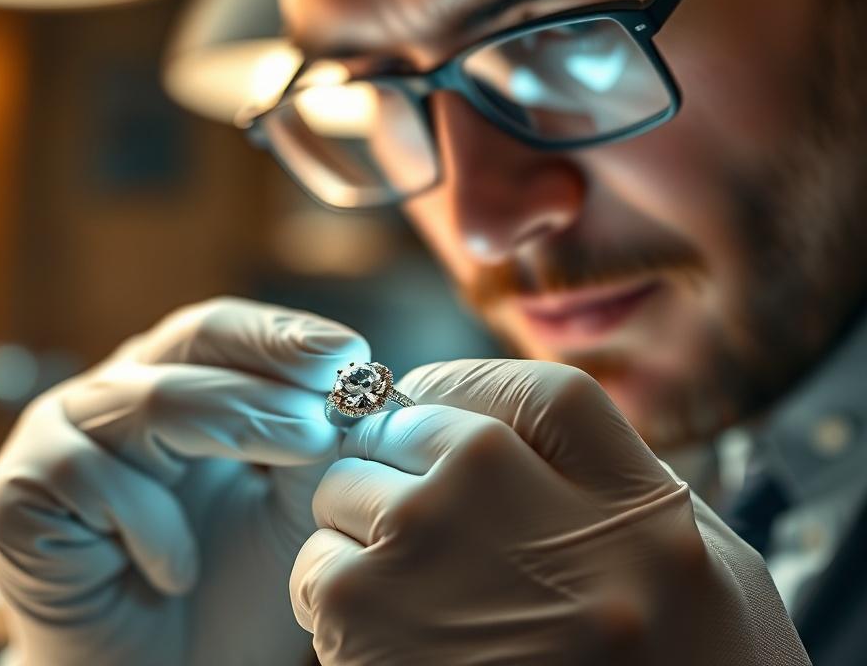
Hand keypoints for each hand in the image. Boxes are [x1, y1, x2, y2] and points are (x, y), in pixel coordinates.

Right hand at [0, 297, 368, 665]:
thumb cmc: (231, 586)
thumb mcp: (291, 504)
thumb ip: (314, 442)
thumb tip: (348, 382)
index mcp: (175, 381)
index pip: (223, 332)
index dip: (282, 335)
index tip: (350, 355)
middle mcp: (114, 393)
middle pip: (189, 342)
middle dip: (271, 369)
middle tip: (336, 395)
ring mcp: (58, 435)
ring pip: (149, 402)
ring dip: (236, 425)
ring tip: (305, 451)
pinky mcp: (13, 490)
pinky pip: (89, 476)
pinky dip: (151, 524)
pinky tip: (175, 572)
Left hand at [291, 359, 809, 665]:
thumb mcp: (708, 576)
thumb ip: (614, 487)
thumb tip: (504, 422)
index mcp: (638, 515)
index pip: (534, 392)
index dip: (470, 387)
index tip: (439, 405)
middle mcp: (542, 536)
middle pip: (422, 428)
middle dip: (401, 453)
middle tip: (413, 503)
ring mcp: (447, 589)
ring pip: (351, 492)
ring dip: (360, 526)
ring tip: (404, 585)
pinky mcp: (374, 651)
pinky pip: (318, 576)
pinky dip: (331, 594)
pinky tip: (383, 634)